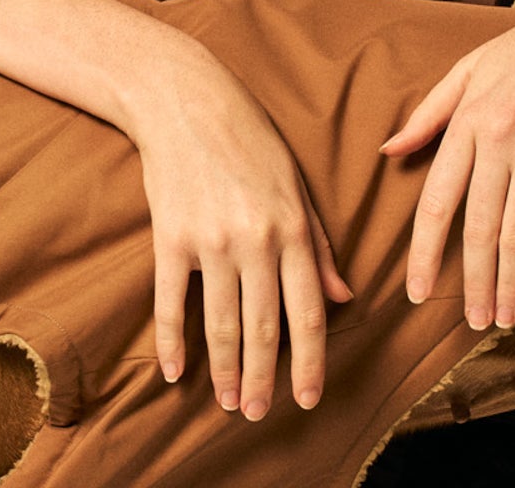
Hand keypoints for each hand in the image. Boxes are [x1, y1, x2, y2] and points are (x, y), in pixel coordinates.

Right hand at [132, 50, 353, 420]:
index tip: (307, 399)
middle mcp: (256, 241)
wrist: (187, 100)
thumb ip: (320, 246)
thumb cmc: (250, 140)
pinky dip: (171, 340)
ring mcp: (210, 242)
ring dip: (226, 370)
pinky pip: (170, 301)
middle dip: (265, 377)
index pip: (307, 313)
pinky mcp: (170, 237)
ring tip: (230, 402)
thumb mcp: (296, 186)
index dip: (308, 363)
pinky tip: (176, 372)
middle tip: (261, 414)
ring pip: (220, 322)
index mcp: (295, 229)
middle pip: (262, 327)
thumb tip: (344, 297)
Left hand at [381, 0, 514, 329]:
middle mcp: (501, 139)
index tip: (417, 291)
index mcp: (467, 122)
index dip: (423, 252)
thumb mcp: (467, 71)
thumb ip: (428, 116)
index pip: (436, 201)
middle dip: (472, 283)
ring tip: (502, 316)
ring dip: (509, 281)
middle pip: (479, 228)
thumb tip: (388, 152)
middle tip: (470, 322)